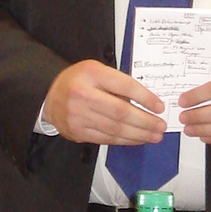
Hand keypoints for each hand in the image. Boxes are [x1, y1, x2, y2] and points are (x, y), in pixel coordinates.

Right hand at [43, 60, 165, 145]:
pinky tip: (137, 139)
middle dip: (145, 121)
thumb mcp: (97, 71)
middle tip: (161, 126)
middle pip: (120, 112)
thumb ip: (118, 84)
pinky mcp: (77, 132)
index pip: (124, 86)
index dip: (144, 98)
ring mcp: (78, 116)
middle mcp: (82, 94)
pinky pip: (106, 139)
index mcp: (91, 73)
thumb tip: (147, 103)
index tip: (159, 107)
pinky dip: (125, 140)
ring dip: (138, 134)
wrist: (49, 96)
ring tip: (154, 135)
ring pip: (115, 129)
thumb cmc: (79, 81)